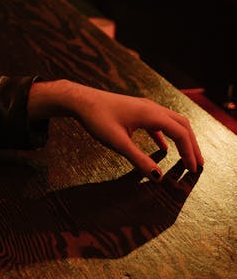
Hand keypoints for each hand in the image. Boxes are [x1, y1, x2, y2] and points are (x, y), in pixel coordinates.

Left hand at [28, 80, 203, 177]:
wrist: (80, 100)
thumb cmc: (97, 119)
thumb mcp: (118, 143)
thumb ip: (139, 160)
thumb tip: (158, 178)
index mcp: (151, 114)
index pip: (180, 132)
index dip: (189, 151)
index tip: (193, 169)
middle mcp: (152, 108)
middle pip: (181, 125)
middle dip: (192, 145)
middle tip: (198, 164)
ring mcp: (144, 108)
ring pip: (171, 122)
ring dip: (181, 139)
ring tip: (187, 157)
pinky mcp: (136, 111)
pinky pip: (158, 123)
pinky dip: (165, 136)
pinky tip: (163, 148)